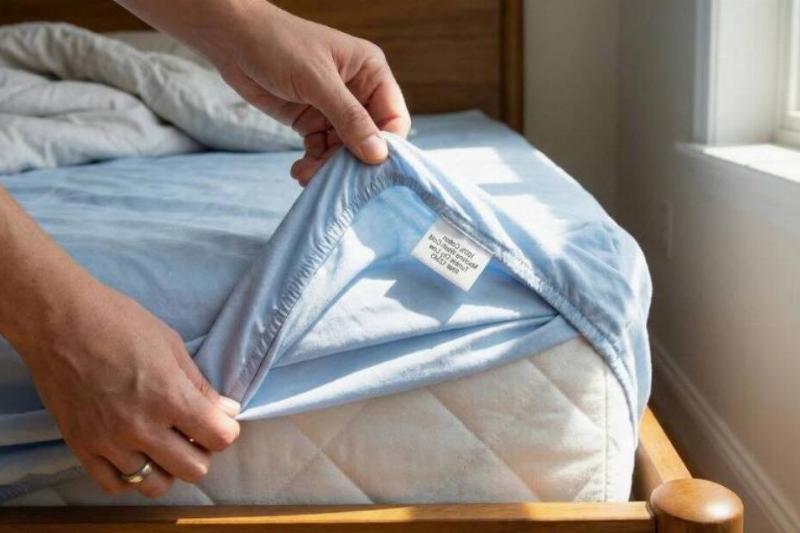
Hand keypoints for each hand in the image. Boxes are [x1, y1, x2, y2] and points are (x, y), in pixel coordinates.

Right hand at [16, 279, 240, 497]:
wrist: (58, 322)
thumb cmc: (120, 323)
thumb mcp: (172, 346)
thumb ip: (200, 386)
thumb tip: (226, 412)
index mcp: (170, 397)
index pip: (220, 438)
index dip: (226, 429)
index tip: (219, 419)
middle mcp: (141, 428)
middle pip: (194, 469)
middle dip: (202, 451)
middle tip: (194, 432)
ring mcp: (109, 442)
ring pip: (155, 485)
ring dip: (167, 467)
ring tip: (164, 444)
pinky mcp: (80, 447)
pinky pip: (114, 484)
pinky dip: (130, 476)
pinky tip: (135, 454)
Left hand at [218, 1, 410, 184]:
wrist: (231, 40)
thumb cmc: (278, 45)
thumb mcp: (316, 81)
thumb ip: (348, 118)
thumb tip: (378, 154)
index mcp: (371, 72)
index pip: (393, 117)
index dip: (386, 144)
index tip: (369, 167)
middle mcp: (358, 91)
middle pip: (368, 138)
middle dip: (351, 160)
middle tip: (333, 177)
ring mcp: (333, 108)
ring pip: (343, 149)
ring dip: (328, 166)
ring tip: (307, 176)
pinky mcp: (311, 120)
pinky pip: (321, 149)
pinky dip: (313, 162)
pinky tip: (300, 171)